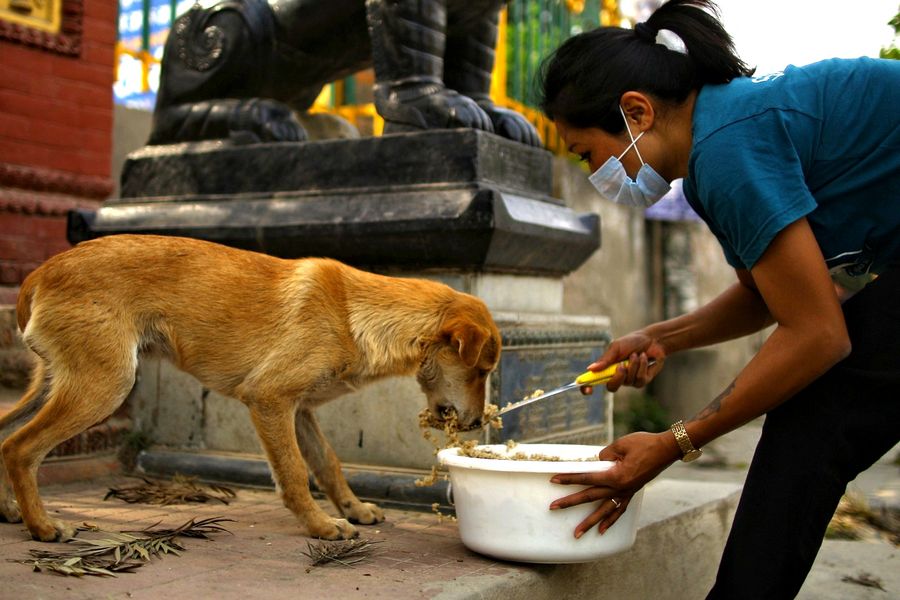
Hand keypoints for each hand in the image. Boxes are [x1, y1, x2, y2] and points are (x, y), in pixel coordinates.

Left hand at [548, 431, 678, 537]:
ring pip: (604, 511)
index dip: (569, 478)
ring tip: (576, 534)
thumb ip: (604, 455)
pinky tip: (602, 531)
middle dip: (570, 502)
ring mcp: (626, 493)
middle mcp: (619, 488)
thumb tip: (596, 462)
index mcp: (615, 475)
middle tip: (553, 507)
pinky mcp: (632, 493)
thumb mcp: (620, 444)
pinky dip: (610, 521)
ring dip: (589, 522)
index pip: (586, 477)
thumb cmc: (644, 443)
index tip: (554, 480)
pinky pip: (619, 511)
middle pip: (590, 497)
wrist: (666, 450)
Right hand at [581, 332, 666, 393]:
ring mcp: (630, 380)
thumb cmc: (632, 342)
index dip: (588, 387)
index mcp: (607, 368)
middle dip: (617, 377)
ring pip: (628, 381)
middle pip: (612, 387)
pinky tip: (644, 357)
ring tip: (636, 354)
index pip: (594, 381)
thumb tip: (590, 369)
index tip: (588, 390)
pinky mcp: (643, 380)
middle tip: (621, 365)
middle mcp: (617, 376)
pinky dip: (642, 366)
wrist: (652, 340)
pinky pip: (640, 379)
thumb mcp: (616, 347)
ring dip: (633, 366)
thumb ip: (605, 359)